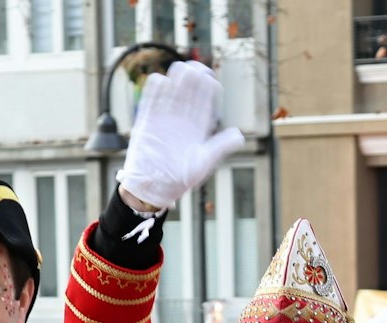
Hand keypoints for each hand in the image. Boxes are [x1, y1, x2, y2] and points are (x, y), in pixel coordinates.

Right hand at [115, 61, 244, 212]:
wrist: (153, 189)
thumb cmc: (179, 180)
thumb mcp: (203, 163)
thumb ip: (220, 147)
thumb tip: (239, 136)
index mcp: (197, 127)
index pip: (205, 100)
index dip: (208, 86)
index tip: (210, 78)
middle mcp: (182, 120)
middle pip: (189, 90)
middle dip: (193, 77)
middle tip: (195, 69)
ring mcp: (164, 118)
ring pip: (171, 89)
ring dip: (175, 77)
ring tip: (180, 70)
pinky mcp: (147, 121)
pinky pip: (151, 98)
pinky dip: (155, 87)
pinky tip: (161, 82)